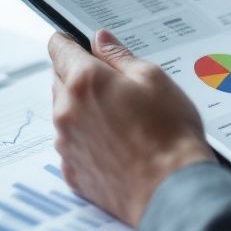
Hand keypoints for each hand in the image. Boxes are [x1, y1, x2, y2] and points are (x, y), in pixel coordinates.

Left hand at [48, 30, 213, 226]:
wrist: (171, 190)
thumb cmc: (169, 136)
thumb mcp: (153, 79)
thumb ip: (120, 56)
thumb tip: (101, 40)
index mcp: (84, 82)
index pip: (59, 48)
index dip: (69, 42)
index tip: (77, 43)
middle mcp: (66, 112)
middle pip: (60, 81)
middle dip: (80, 77)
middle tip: (114, 85)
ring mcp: (66, 144)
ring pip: (65, 114)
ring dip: (83, 110)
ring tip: (122, 119)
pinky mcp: (72, 172)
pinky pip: (72, 145)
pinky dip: (87, 140)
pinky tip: (116, 145)